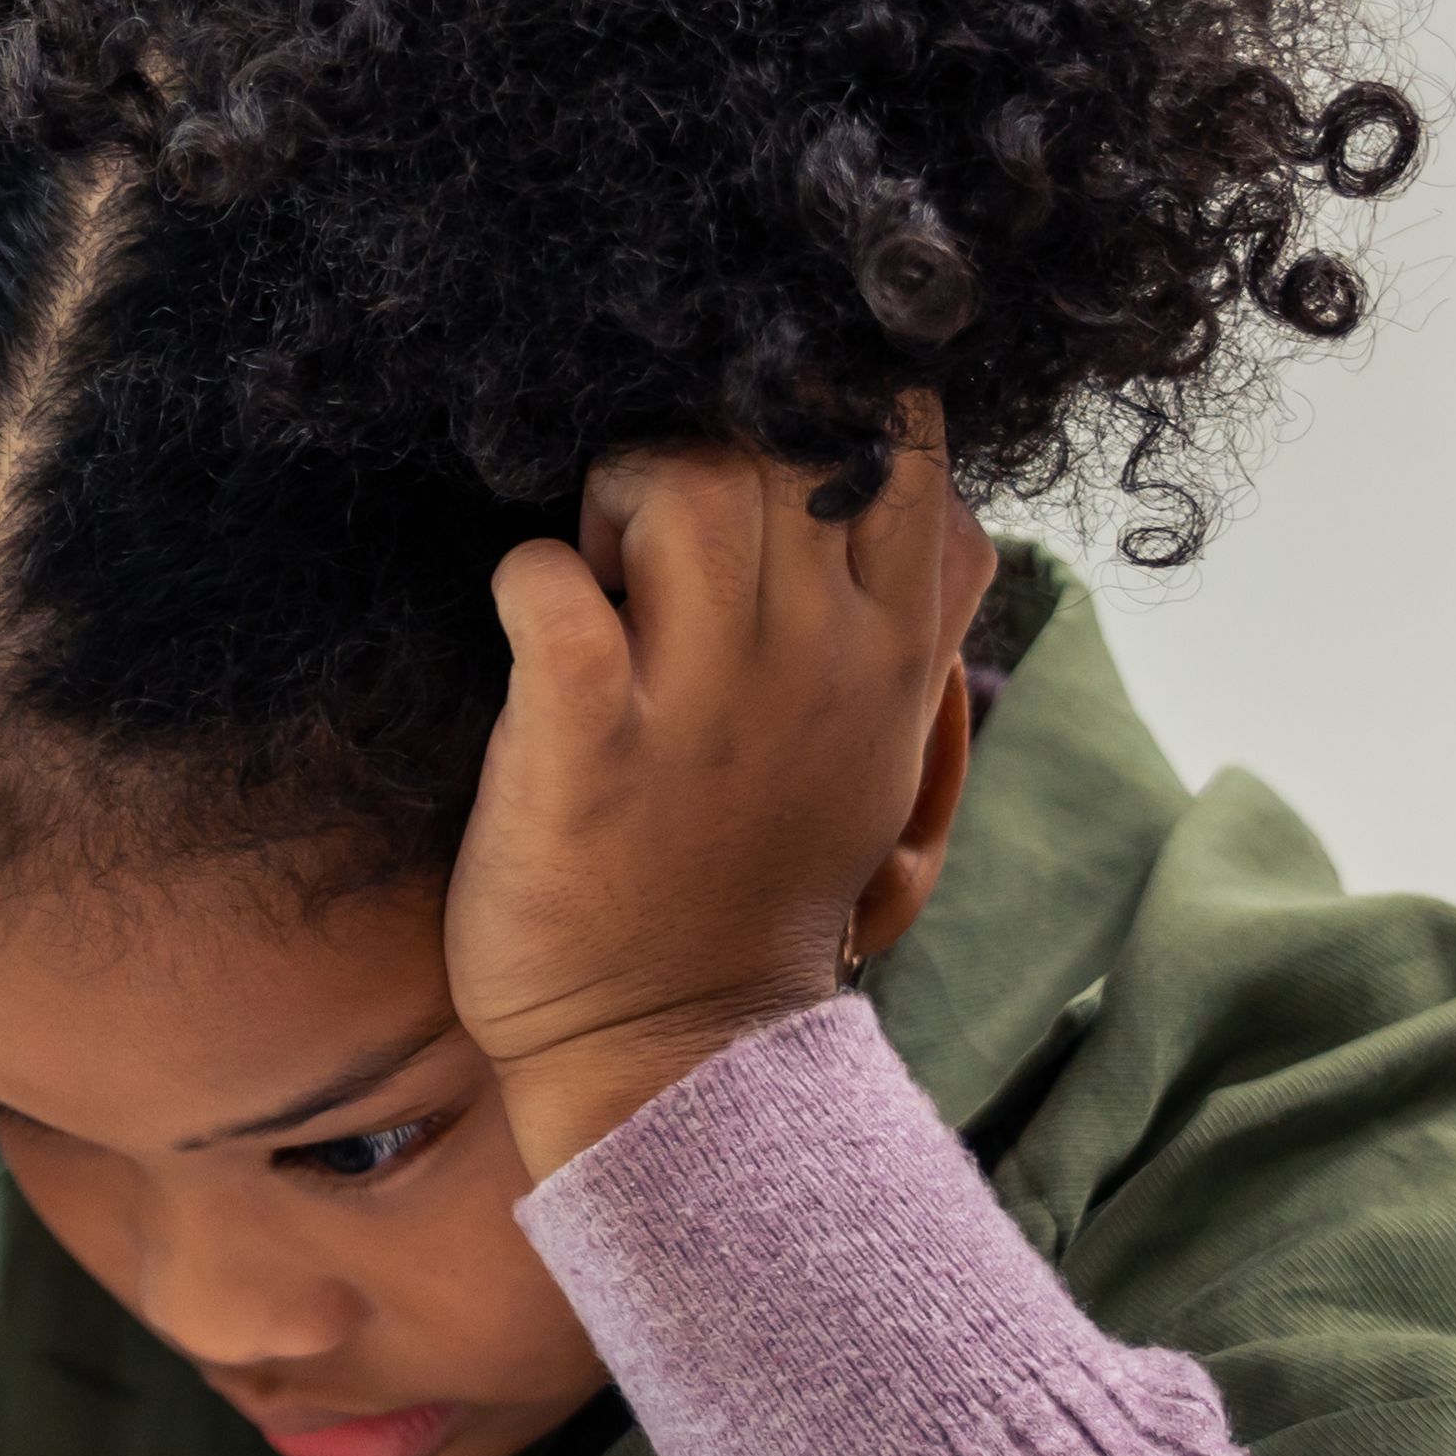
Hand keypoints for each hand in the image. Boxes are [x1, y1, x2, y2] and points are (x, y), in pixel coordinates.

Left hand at [452, 423, 995, 1171]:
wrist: (676, 1048)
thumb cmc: (757, 872)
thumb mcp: (878, 739)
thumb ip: (911, 608)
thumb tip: (927, 488)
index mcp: (890, 648)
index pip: (906, 444)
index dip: (823, 407)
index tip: (761, 458)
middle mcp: (815, 658)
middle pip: (783, 441)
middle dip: (705, 445)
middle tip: (652, 534)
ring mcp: (702, 704)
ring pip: (687, 481)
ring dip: (615, 496)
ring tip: (600, 575)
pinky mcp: (585, 748)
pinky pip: (553, 590)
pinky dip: (528, 579)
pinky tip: (533, 621)